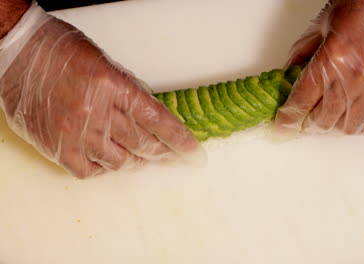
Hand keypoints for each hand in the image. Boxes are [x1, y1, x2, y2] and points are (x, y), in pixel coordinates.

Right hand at [0, 3, 202, 177]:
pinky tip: (111, 161)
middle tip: (174, 158)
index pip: (158, 121)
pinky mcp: (56, 147)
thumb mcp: (107, 64)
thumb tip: (152, 118)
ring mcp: (75, 133)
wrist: (17, 52)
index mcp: (113, 86)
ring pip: (120, 161)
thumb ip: (130, 93)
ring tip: (144, 158)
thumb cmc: (62, 51)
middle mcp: (95, 112)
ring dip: (137, 161)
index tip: (195, 153)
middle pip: (143, 144)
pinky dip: (105, 169)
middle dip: (164, 154)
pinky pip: (89, 171)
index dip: (180, 141)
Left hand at [275, 0, 363, 134]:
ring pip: (348, 127)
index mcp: (332, 58)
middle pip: (323, 120)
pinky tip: (354, 117)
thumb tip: (288, 73)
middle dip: (309, 124)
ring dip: (334, 127)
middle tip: (306, 119)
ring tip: (330, 118)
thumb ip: (303, 50)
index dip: (288, 119)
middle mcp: (355, 78)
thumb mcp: (324, 22)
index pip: (301, 101)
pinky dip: (361, 126)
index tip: (283, 127)